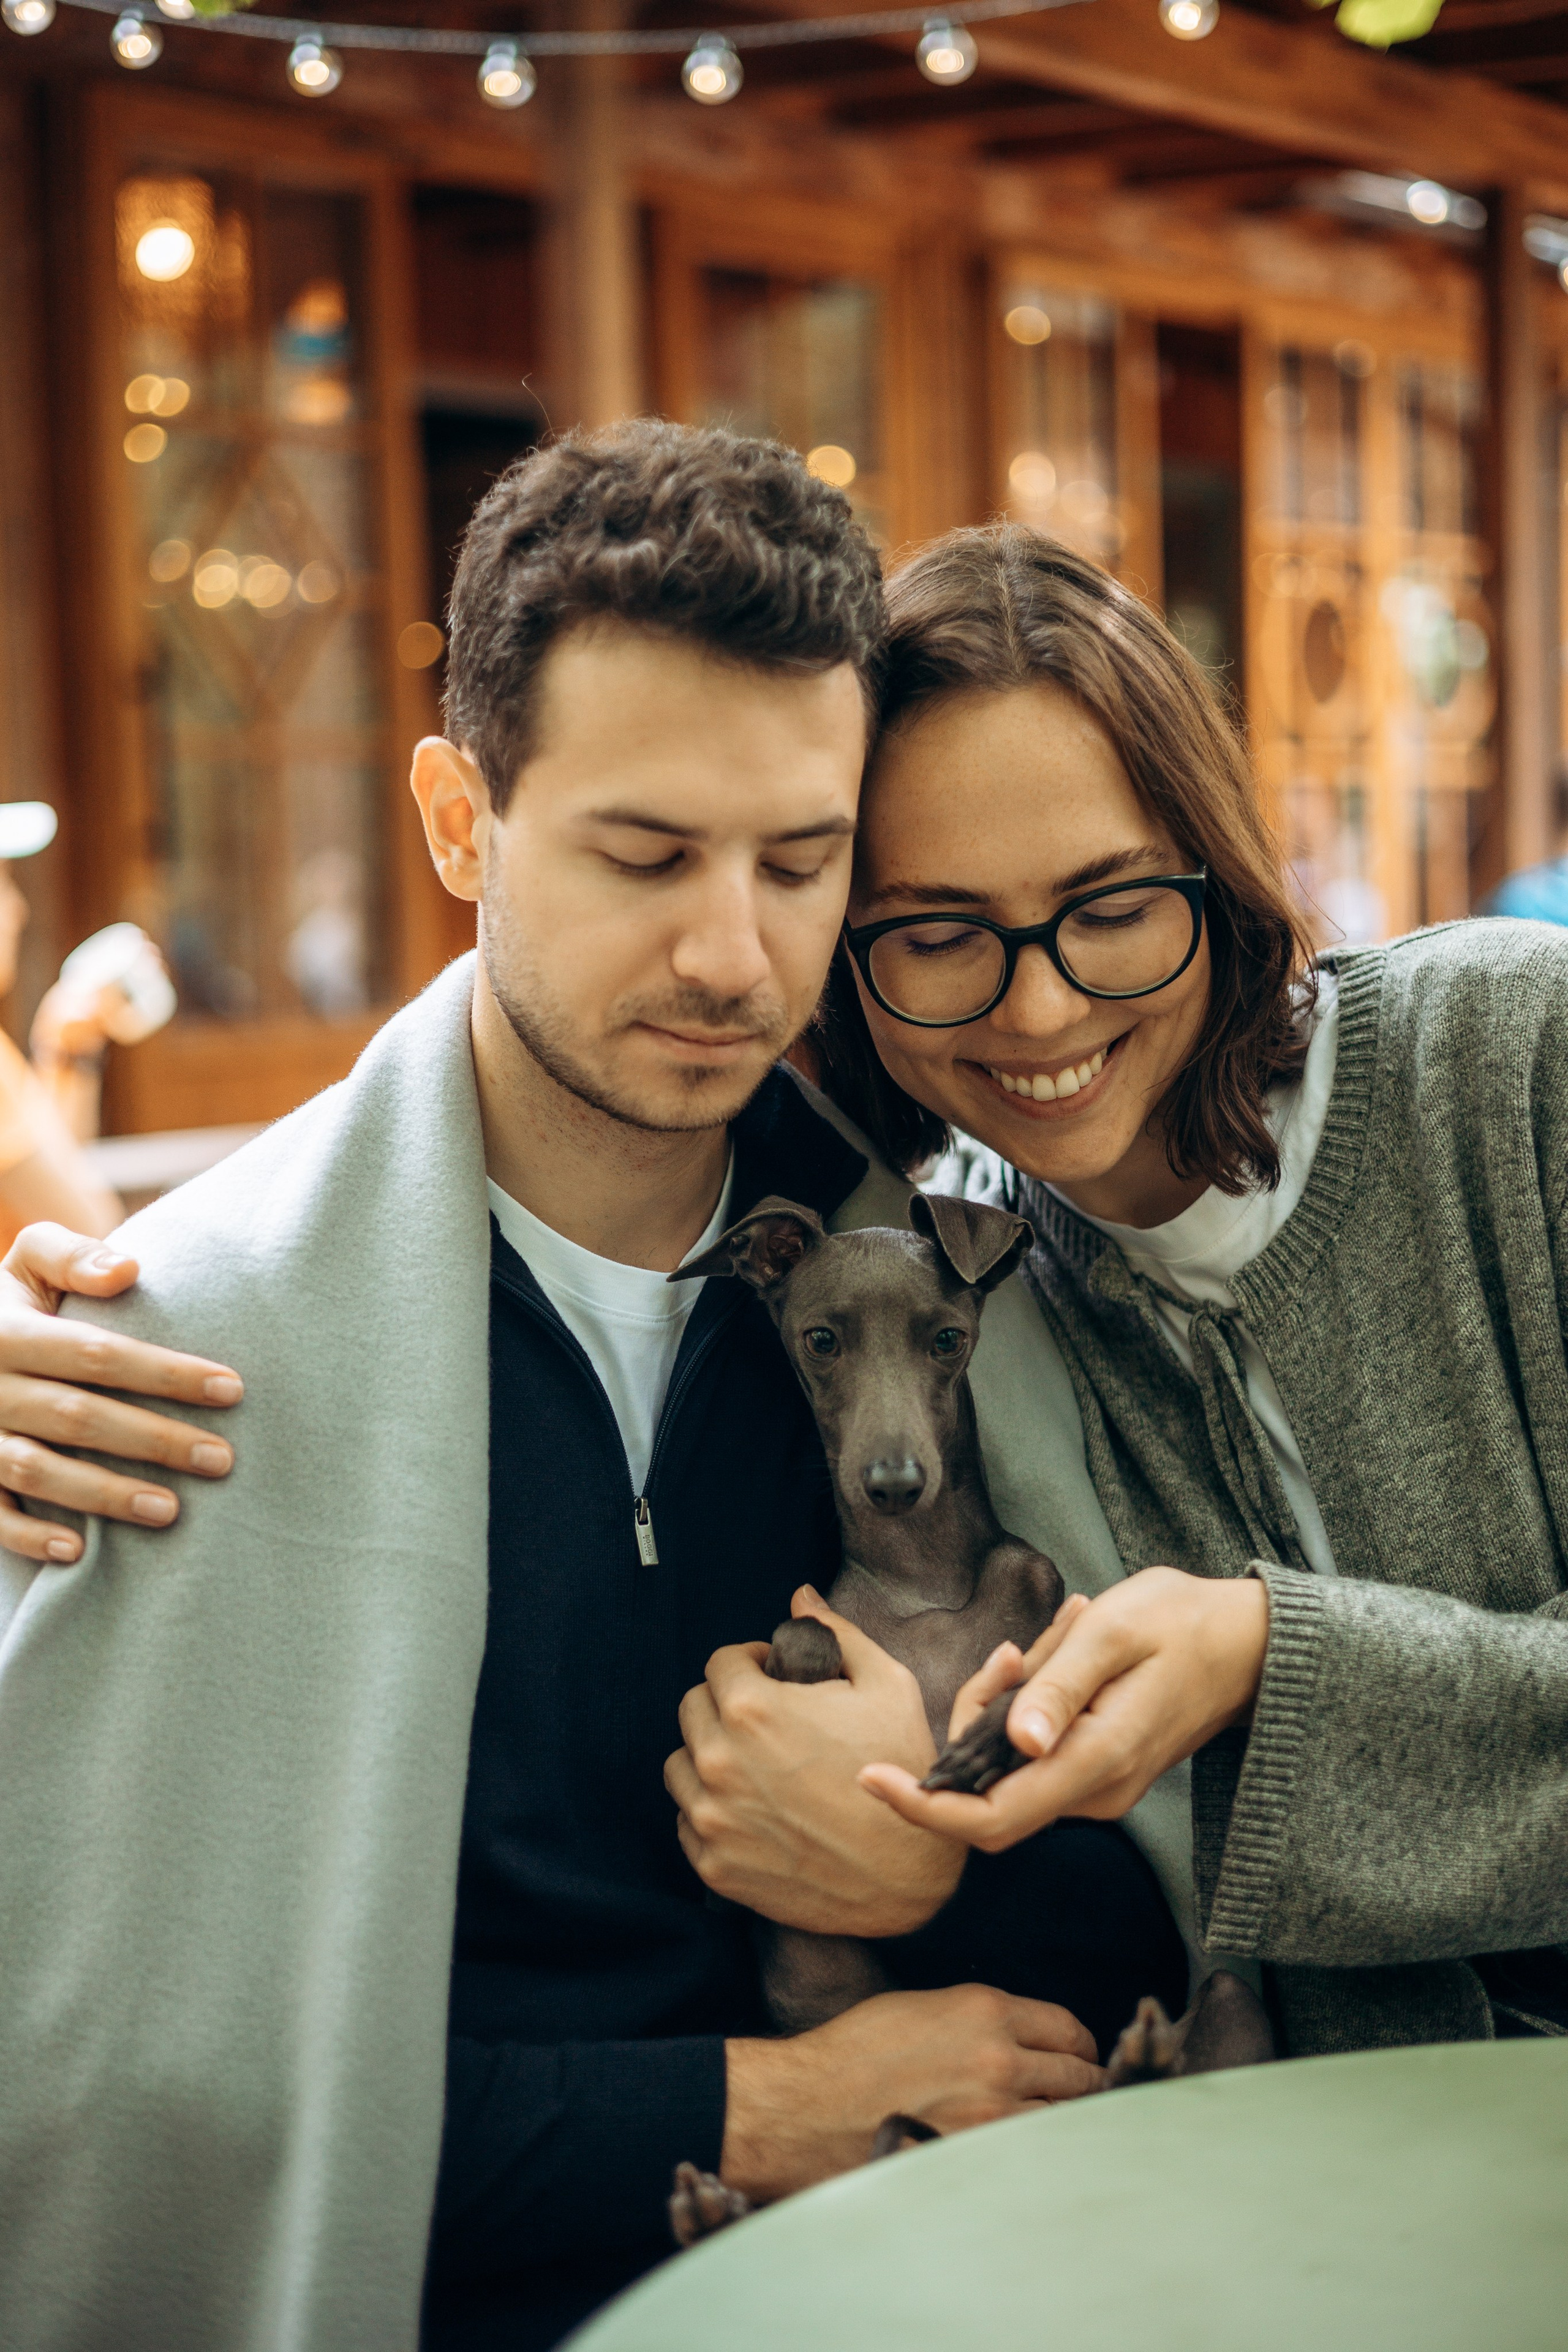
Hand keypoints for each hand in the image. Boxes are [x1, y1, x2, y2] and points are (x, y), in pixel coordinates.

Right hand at [0, 1222, 242, 1564]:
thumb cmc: (12, 1301)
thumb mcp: (29, 1261)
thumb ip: (73, 1257)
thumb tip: (129, 1269)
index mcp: (9, 1331)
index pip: (96, 1353)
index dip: (165, 1373)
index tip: (232, 1390)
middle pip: (77, 1416)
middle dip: (154, 1440)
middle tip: (221, 1460)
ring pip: (36, 1470)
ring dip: (104, 1494)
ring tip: (172, 1510)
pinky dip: (28, 1537)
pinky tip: (78, 1551)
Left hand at [666, 1590, 964, 1937]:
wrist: (909, 1877)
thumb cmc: (901, 1769)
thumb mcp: (887, 1686)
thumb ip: (837, 1634)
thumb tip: (801, 1596)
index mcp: (752, 1709)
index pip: (720, 1662)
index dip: (752, 1662)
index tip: (775, 1675)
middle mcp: (718, 1761)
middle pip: (694, 1708)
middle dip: (727, 1703)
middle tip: (767, 1719)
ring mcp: (711, 1818)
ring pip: (681, 1764)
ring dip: (710, 1755)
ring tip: (756, 1764)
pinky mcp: (713, 1865)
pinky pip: (687, 1821)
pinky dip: (712, 1809)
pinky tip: (756, 1809)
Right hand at [722, 1983, 1103, 2201]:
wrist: (811, 2105)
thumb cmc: (855, 2051)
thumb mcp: (923, 2008)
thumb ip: (979, 2019)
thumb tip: (1019, 2038)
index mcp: (986, 2010)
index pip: (1067, 2028)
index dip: (1079, 2046)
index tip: (1077, 2056)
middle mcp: (1001, 2059)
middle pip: (1079, 2078)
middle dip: (1082, 2086)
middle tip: (1079, 2096)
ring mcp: (994, 2116)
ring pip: (1062, 2123)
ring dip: (1061, 2126)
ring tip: (1053, 2130)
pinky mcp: (979, 2159)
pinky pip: (1030, 2159)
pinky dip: (1034, 2157)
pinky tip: (1025, 2157)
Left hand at [860, 1567, 1269, 1854]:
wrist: (1248, 1644)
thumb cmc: (1182, 1624)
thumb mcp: (1113, 1632)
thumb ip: (1059, 1687)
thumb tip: (1013, 1744)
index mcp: (1097, 1762)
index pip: (992, 1818)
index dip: (923, 1807)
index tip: (870, 1775)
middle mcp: (1095, 1791)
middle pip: (988, 1795)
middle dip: (966, 1734)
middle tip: (1009, 1657)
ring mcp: (1098, 1786)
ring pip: (1008, 1771)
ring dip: (998, 1712)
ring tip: (1042, 1648)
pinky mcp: (1097, 1770)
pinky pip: (1032, 1755)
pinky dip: (1020, 1711)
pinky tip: (1051, 1661)